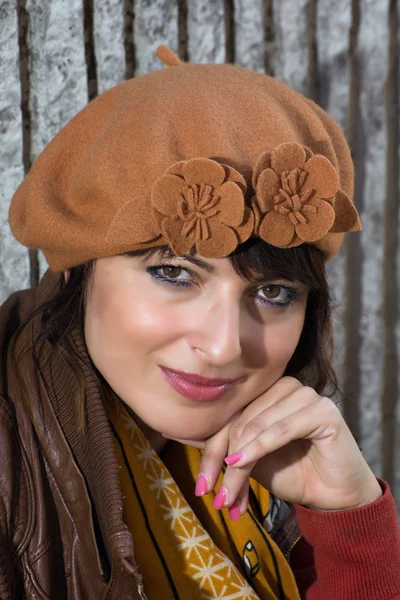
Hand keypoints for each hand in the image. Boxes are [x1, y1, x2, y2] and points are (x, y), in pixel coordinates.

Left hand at [163, 377, 381, 518]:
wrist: (332, 496)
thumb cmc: (292, 473)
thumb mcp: (250, 459)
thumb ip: (223, 444)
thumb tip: (175, 433)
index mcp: (267, 392)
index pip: (230, 416)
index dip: (211, 450)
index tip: (200, 485)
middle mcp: (285, 386)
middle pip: (240, 422)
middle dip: (224, 464)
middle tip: (218, 498)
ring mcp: (305, 394)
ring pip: (256, 427)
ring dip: (239, 464)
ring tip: (230, 497)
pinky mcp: (322, 410)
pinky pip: (281, 428)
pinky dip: (259, 448)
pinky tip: (240, 464)